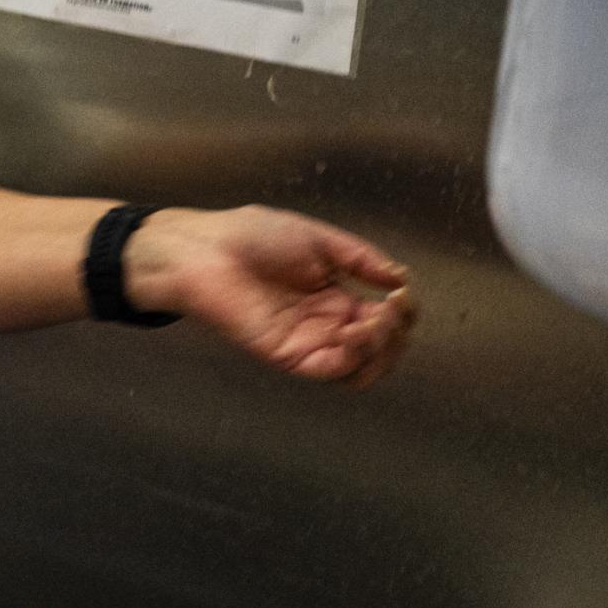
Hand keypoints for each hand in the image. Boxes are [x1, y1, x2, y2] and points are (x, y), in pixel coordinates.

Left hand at [128, 205, 415, 387]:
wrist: (205, 247)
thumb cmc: (252, 236)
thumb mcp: (319, 239)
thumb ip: (360, 259)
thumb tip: (400, 278)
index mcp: (335, 298)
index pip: (386, 320)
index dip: (403, 311)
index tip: (400, 291)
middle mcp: (326, 325)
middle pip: (381, 350)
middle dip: (396, 334)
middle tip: (390, 309)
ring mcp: (308, 342)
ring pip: (362, 369)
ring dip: (381, 350)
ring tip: (372, 322)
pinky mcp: (288, 355)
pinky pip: (332, 371)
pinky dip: (353, 357)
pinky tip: (352, 330)